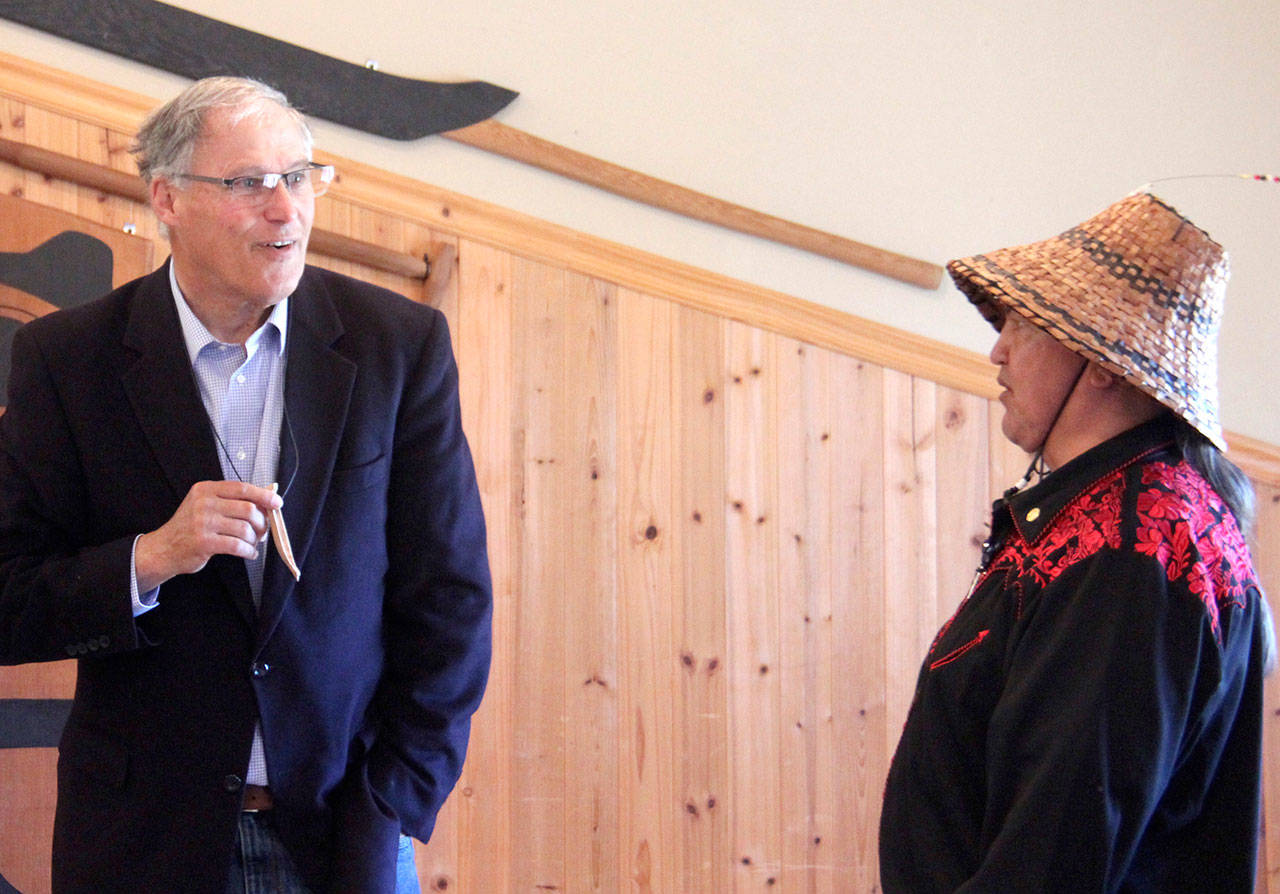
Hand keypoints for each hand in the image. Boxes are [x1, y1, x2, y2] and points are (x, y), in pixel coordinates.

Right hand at [134, 480, 283, 591]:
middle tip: (263, 531)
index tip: (277, 503)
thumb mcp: (205, 505)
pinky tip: (249, 553)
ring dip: (255, 539)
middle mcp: (204, 503)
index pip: (242, 488)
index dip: (263, 495)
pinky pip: (237, 546)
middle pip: (248, 509)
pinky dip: (248, 551)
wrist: (163, 548)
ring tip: (253, 543)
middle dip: (262, 522)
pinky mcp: (204, 542)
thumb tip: (265, 500)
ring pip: (245, 529)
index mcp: (206, 489)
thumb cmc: (190, 527)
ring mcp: (203, 523)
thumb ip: (229, 500)